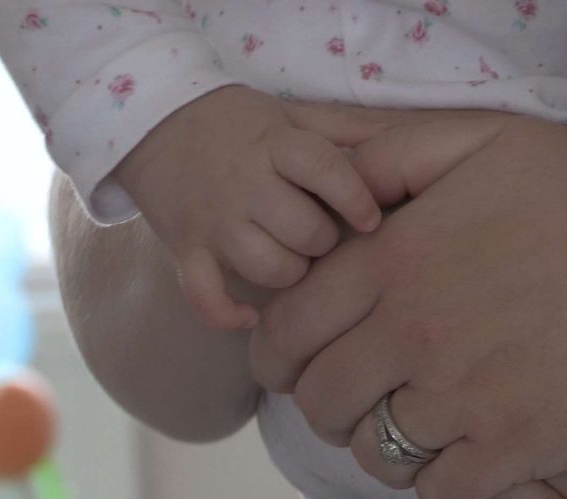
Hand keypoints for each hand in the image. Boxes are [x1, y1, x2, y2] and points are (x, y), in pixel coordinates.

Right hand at [112, 86, 382, 329]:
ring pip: (269, 269)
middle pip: (305, 233)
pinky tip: (251, 316)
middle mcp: (244, 184)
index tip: (370, 220)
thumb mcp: (291, 113)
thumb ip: (347, 129)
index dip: (355, 200)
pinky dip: (229, 316)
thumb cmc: (234, 123)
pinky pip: (207, 298)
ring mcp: (212, 222)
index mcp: (274, 144)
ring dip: (289, 272)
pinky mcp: (184, 251)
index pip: (326, 172)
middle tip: (316, 233)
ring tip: (288, 257)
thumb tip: (414, 146)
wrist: (153, 124)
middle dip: (322, 241)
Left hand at [249, 112, 566, 498]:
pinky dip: (439, 481)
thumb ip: (391, 156)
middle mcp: (412, 332)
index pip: (286, 329)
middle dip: (322, 405)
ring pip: (374, 452)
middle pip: (319, 400)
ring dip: (379, 445)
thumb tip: (331, 189)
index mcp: (392, 262)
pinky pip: (439, 491)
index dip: (273, 355)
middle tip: (346, 398)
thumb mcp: (485, 142)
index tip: (284, 364)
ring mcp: (462, 395)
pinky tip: (460, 453)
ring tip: (402, 425)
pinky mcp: (517, 446)